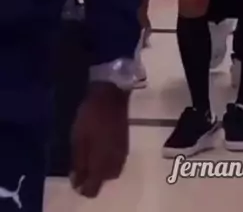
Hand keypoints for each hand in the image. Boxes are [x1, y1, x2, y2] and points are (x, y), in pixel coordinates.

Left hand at [71, 82, 129, 197]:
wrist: (111, 95)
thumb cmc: (91, 117)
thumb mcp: (78, 140)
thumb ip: (78, 163)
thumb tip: (77, 182)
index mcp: (102, 164)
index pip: (93, 189)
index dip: (82, 187)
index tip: (74, 176)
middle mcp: (114, 163)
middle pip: (103, 181)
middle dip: (93, 177)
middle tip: (81, 162)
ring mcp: (122, 153)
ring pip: (111, 171)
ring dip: (101, 169)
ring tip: (91, 154)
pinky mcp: (125, 143)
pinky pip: (117, 160)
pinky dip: (108, 160)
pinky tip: (101, 147)